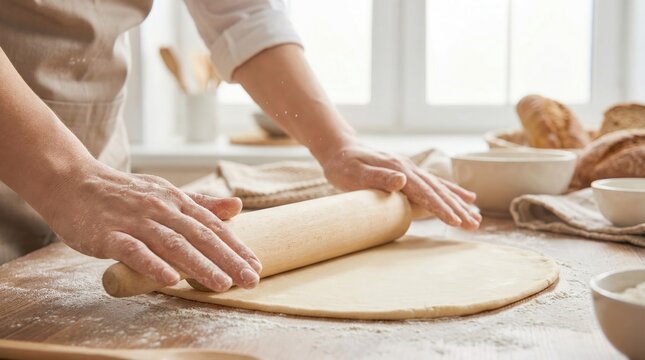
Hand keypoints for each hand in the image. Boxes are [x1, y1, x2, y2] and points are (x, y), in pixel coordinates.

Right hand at [43, 162, 261, 291]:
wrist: (73, 183)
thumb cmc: (124, 193)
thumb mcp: (165, 193)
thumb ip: (200, 203)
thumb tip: (237, 206)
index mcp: (175, 200)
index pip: (212, 225)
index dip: (235, 246)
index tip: (255, 265)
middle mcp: (160, 209)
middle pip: (199, 236)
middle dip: (228, 259)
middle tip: (250, 280)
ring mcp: (134, 221)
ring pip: (172, 244)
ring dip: (199, 265)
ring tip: (221, 284)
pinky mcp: (108, 234)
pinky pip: (133, 250)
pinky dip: (152, 264)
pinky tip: (170, 280)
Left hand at [320, 143, 481, 229]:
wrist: (339, 149)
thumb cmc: (343, 165)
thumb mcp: (355, 173)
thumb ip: (378, 177)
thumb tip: (403, 180)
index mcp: (398, 170)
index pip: (424, 193)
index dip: (440, 208)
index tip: (455, 221)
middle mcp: (409, 169)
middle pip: (438, 192)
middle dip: (457, 209)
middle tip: (474, 226)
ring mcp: (410, 170)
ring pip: (440, 188)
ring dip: (459, 203)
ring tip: (476, 218)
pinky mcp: (409, 173)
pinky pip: (435, 183)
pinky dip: (452, 191)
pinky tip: (466, 197)